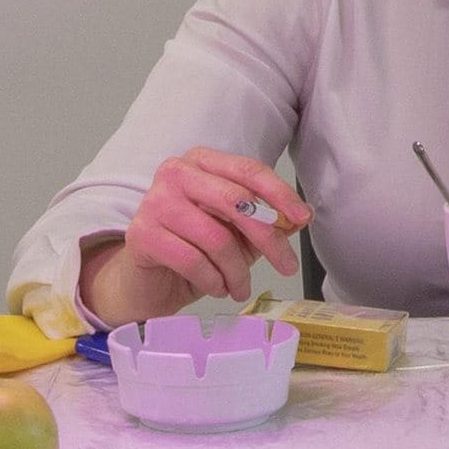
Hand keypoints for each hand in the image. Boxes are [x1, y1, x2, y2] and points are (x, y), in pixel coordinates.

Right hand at [120, 149, 311, 310]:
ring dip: (237, 271)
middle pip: (236, 202)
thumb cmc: (193, 248)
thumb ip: (267, 220)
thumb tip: (305, 214)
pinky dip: (213, 281)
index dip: (280, 195)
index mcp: (202, 161)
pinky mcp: (142, 235)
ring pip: (217, 238)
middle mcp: (176, 173)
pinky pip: (193, 261)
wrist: (146, 280)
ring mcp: (155, 202)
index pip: (248, 171)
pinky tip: (217, 287)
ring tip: (240, 287)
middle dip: (268, 237)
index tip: (303, 218)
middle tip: (286, 266)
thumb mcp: (237, 232)